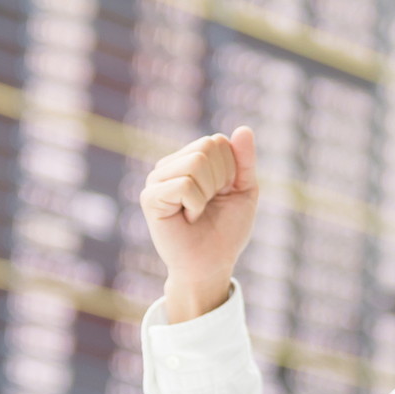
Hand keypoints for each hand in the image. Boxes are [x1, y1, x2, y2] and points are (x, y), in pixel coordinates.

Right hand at [140, 128, 258, 320]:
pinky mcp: (150, 197)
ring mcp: (157, 180)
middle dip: (220, 180)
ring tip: (197, 211)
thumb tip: (243, 128)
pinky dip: (196, 205)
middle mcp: (170, 165)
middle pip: (207, 148)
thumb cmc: (226, 230)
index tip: (223, 194)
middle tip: (209, 204)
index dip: (231, 171)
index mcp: (190, 159)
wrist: (211, 264)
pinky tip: (187, 218)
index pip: (218, 141)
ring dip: (208, 193)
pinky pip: (185, 185)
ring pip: (196, 163)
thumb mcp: (244, 190)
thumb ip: (244, 160)